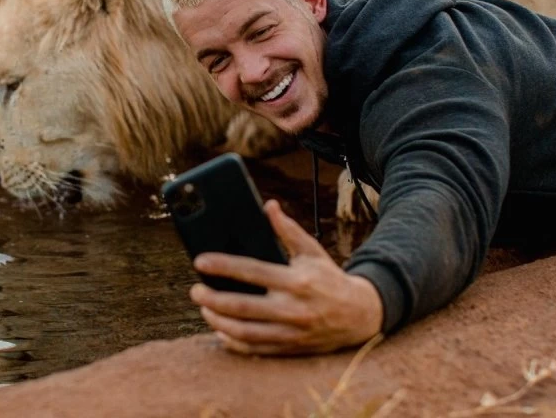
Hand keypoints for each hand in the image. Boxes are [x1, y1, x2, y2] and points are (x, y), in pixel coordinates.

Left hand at [190, 200, 382, 354]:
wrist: (360, 315)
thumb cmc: (329, 279)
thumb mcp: (312, 252)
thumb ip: (288, 230)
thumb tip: (268, 206)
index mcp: (296, 281)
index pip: (252, 271)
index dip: (223, 266)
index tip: (199, 262)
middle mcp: (293, 309)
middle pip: (241, 306)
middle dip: (211, 299)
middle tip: (195, 290)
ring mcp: (291, 332)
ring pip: (243, 332)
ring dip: (217, 321)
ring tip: (204, 308)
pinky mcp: (290, 348)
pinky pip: (254, 349)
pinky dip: (233, 341)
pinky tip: (220, 330)